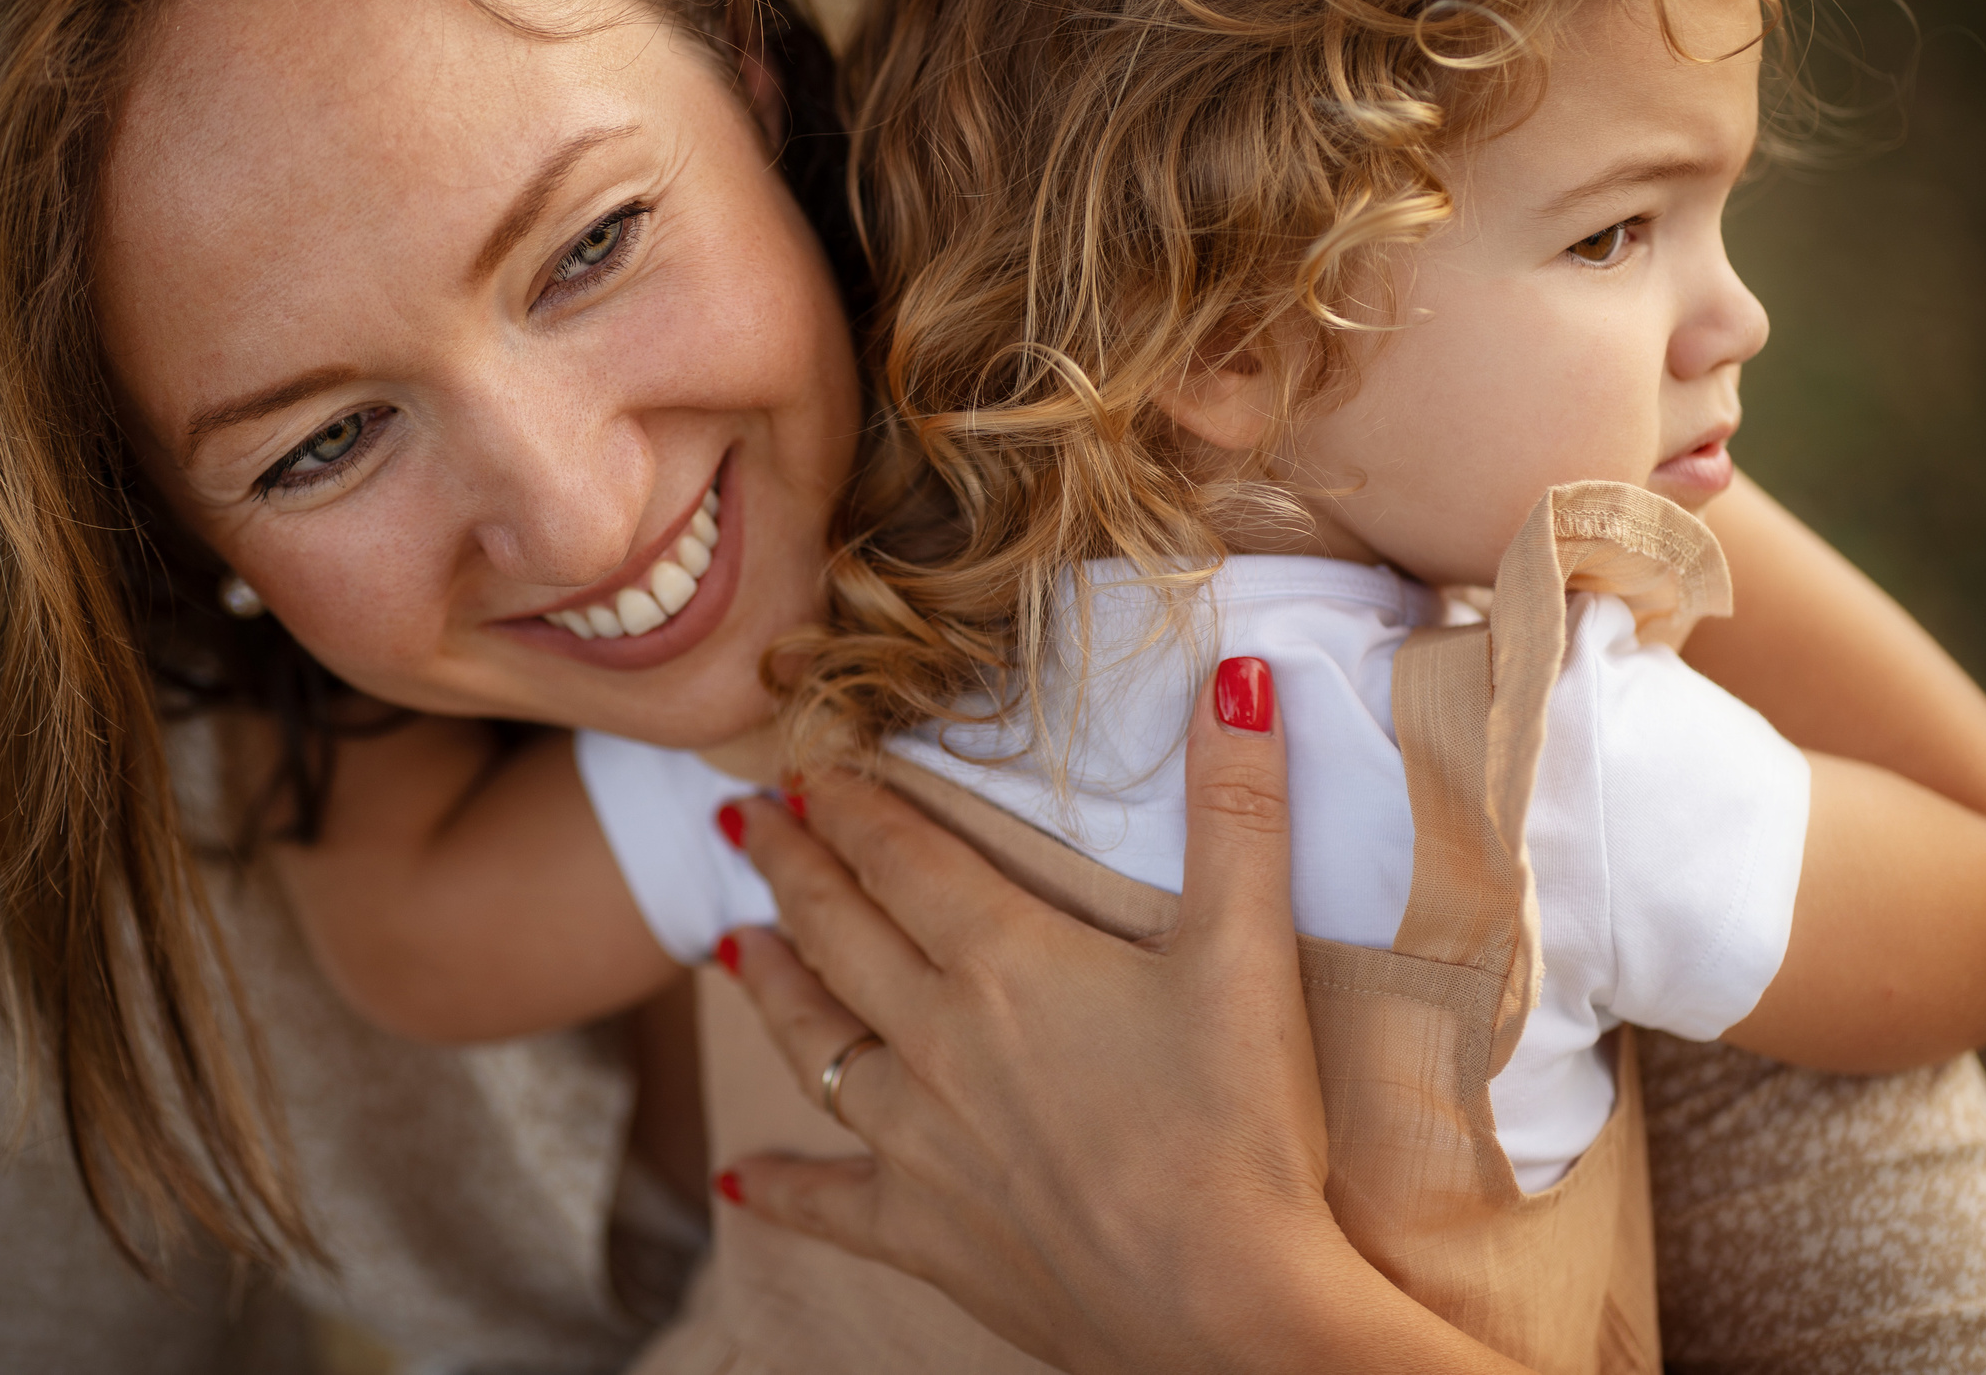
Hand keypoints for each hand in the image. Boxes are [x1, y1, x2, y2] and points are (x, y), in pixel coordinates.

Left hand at [716, 663, 1526, 1374]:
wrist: (1231, 1312)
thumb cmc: (1243, 1130)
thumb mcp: (1249, 951)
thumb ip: (1237, 806)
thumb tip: (1241, 674)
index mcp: (1004, 959)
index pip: (902, 857)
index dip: (853, 804)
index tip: (810, 767)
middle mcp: (937, 1038)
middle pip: (840, 930)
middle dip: (791, 865)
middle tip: (743, 818)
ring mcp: (920, 1140)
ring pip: (815, 1043)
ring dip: (771, 985)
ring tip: (736, 943)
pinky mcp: (927, 1231)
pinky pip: (831, 1202)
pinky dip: (782, 1189)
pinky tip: (737, 1183)